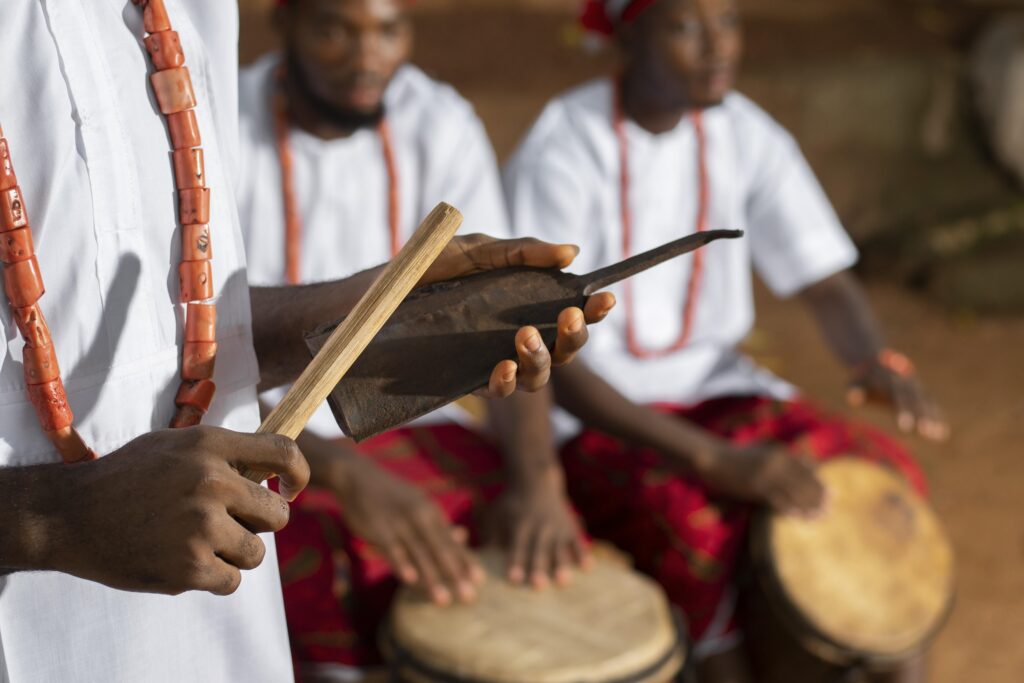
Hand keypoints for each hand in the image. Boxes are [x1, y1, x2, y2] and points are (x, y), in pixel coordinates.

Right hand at [48, 427, 308, 595]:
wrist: (69, 514)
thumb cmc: (127, 477)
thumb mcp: (175, 445)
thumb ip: (224, 455)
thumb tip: (275, 471)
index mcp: (209, 446)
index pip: (284, 452)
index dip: (299, 473)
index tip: (292, 489)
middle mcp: (211, 482)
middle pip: (278, 514)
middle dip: (260, 523)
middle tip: (228, 524)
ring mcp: (200, 526)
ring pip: (257, 552)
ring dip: (235, 554)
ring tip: (198, 543)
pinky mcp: (189, 567)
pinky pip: (232, 580)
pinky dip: (215, 578)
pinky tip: (185, 562)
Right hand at [329, 453, 482, 605]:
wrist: (358, 476)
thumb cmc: (391, 497)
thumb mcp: (418, 506)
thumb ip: (438, 524)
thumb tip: (463, 535)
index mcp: (431, 513)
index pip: (451, 541)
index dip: (465, 561)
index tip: (480, 581)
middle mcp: (419, 517)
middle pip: (440, 549)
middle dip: (455, 575)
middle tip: (469, 598)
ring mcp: (399, 522)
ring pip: (419, 554)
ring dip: (432, 578)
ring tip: (443, 601)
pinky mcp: (378, 527)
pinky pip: (391, 548)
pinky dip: (401, 563)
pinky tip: (410, 580)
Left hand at [421, 234, 616, 397]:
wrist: (375, 296)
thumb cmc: (428, 269)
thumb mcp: (476, 250)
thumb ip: (522, 251)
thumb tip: (571, 252)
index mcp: (525, 305)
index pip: (569, 313)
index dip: (593, 309)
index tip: (604, 298)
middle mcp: (515, 337)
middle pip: (564, 350)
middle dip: (575, 336)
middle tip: (569, 316)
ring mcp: (495, 360)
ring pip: (539, 376)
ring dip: (542, 358)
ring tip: (525, 337)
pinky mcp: (469, 380)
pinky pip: (500, 390)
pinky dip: (508, 381)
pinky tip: (504, 366)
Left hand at [486, 470, 590, 587]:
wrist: (536, 480)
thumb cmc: (511, 503)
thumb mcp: (496, 514)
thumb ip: (491, 536)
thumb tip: (480, 561)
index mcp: (520, 523)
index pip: (517, 545)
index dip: (515, 562)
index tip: (513, 580)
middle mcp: (540, 525)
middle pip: (538, 549)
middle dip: (538, 567)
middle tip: (537, 586)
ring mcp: (557, 526)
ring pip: (559, 548)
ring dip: (561, 565)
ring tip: (563, 582)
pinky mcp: (570, 527)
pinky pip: (578, 542)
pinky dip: (583, 554)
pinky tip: (587, 568)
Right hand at [693, 442, 826, 516]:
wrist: (713, 458)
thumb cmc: (737, 457)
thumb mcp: (761, 452)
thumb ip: (780, 459)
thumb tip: (801, 468)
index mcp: (780, 453)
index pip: (808, 469)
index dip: (820, 483)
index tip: (831, 495)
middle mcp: (777, 462)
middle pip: (804, 482)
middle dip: (817, 497)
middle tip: (827, 511)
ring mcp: (766, 474)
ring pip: (793, 492)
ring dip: (807, 506)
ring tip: (816, 517)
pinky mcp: (755, 485)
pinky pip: (777, 499)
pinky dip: (788, 509)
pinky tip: (796, 517)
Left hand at [847, 354, 948, 441]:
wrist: (877, 361)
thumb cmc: (863, 378)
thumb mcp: (855, 382)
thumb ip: (854, 389)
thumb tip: (853, 398)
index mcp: (891, 382)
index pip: (899, 398)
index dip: (904, 412)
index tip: (906, 428)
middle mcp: (906, 383)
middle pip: (916, 401)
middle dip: (922, 417)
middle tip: (927, 433)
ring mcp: (915, 386)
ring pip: (927, 402)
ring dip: (933, 418)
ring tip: (937, 436)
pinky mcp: (920, 391)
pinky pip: (930, 404)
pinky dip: (936, 416)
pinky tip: (941, 432)